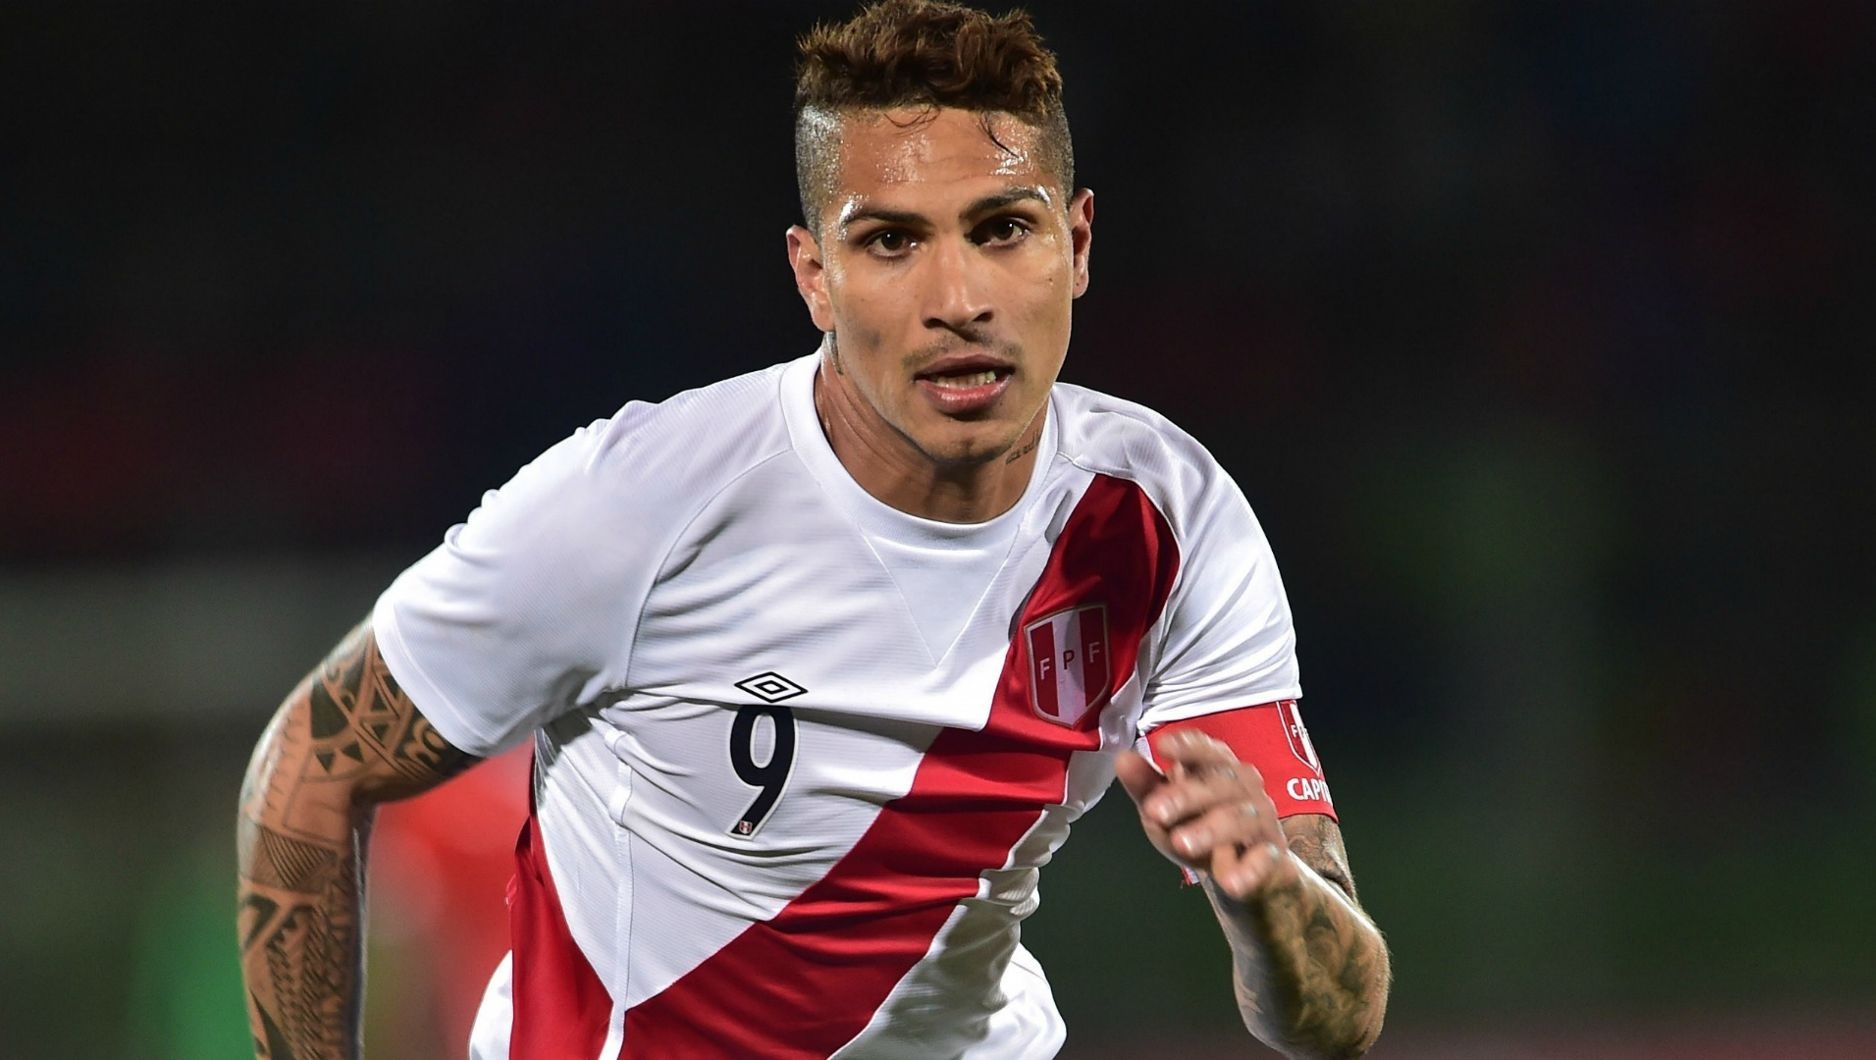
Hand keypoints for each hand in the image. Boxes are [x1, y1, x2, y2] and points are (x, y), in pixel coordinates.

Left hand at [1115, 729, 1299, 901]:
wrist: (1244, 869)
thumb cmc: (1198, 824)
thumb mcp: (1165, 808)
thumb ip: (1145, 786)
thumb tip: (1122, 759)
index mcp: (1215, 767)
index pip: (1204, 749)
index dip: (1187, 745)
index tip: (1162, 746)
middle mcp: (1242, 786)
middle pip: (1217, 784)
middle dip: (1185, 797)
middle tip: (1155, 812)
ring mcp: (1259, 817)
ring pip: (1238, 818)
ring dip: (1210, 830)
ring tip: (1182, 844)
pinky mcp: (1271, 852)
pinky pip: (1263, 859)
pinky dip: (1249, 870)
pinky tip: (1231, 881)